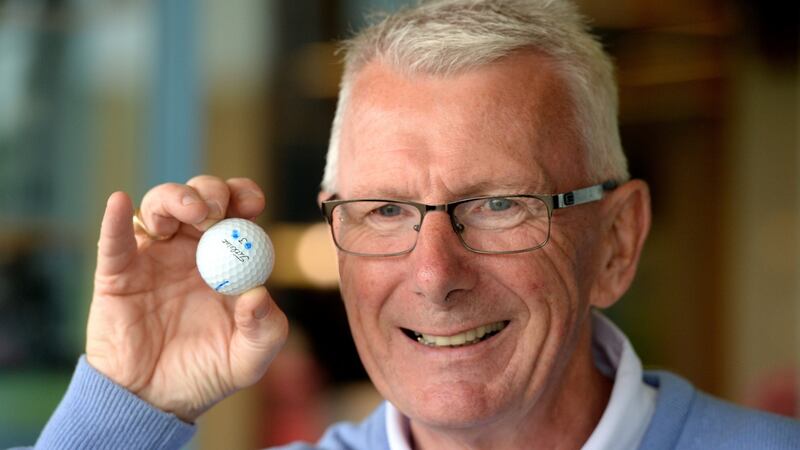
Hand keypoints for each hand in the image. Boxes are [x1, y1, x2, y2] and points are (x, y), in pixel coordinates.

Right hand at [86, 175, 287, 421]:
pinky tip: (120, 204)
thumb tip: (258, 294)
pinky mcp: (117, 274)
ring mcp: (153, 258)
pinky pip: (114, 242)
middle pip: (199, 199)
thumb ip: (265, 329)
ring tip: (191, 214)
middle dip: (210, 192)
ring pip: (159, 208)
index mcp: (227, 258)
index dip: (244, 197)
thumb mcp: (249, 357)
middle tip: (216, 211)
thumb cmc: (207, 373)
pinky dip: (115, 220)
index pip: (237, 212)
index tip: (252, 204)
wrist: (155, 402)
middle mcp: (190, 249)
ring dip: (174, 199)